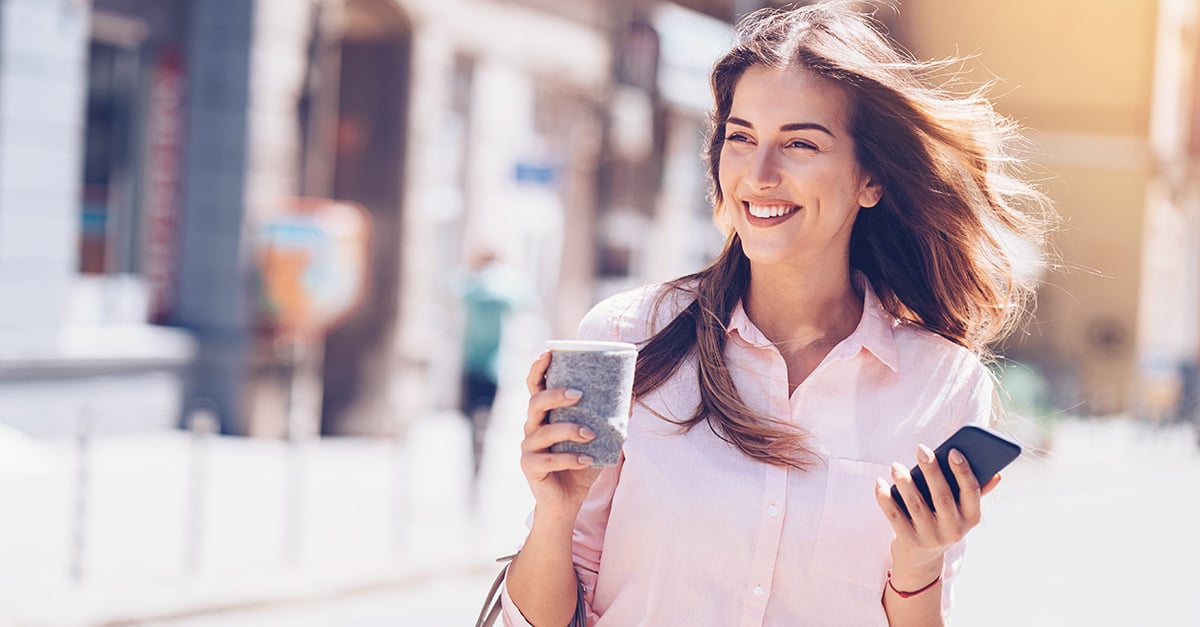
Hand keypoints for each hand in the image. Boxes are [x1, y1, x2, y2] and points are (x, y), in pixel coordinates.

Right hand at [520, 351, 602, 521]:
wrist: (567, 502)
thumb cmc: (580, 464)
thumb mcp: (598, 440)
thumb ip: (610, 419)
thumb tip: (632, 395)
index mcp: (544, 415)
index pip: (535, 386)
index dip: (538, 369)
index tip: (549, 352)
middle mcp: (531, 427)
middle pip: (535, 402)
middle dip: (556, 395)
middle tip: (580, 395)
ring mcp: (528, 448)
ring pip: (544, 431)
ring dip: (569, 429)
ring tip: (591, 434)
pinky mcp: (530, 467)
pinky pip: (549, 459)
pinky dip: (570, 459)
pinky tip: (587, 459)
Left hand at [874, 444, 1001, 587]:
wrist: (922, 559)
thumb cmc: (944, 521)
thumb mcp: (961, 511)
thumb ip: (976, 491)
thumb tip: (996, 474)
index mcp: (971, 517)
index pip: (971, 492)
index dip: (963, 471)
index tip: (952, 451)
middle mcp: (954, 529)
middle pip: (942, 496)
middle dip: (932, 470)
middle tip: (921, 449)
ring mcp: (930, 537)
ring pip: (916, 504)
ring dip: (905, 482)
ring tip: (896, 466)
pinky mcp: (909, 541)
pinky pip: (895, 516)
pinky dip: (885, 498)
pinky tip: (880, 483)